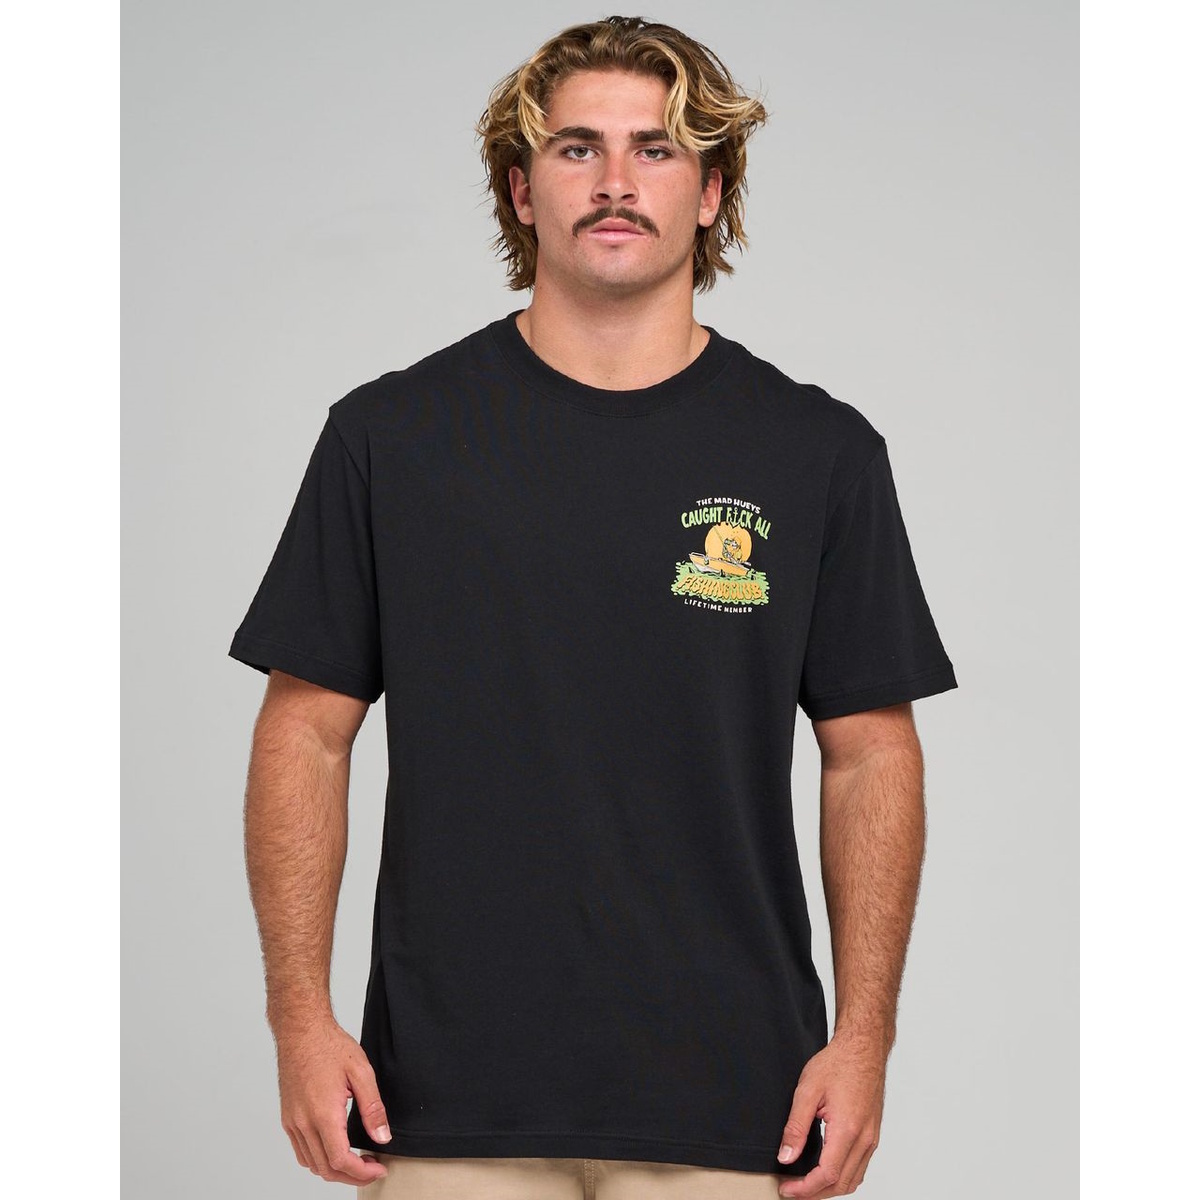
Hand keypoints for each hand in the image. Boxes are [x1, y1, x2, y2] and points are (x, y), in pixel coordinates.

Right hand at [275, 1015, 391, 1185]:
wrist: (301, 1031)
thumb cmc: (330, 1046)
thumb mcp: (361, 1072)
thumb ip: (373, 1108)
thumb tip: (382, 1137)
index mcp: (323, 1114)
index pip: (341, 1161)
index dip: (362, 1173)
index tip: (379, 1169)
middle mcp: (304, 1123)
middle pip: (326, 1169)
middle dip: (352, 1177)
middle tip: (372, 1169)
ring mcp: (293, 1122)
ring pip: (312, 1164)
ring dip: (335, 1170)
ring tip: (357, 1161)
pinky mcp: (288, 1118)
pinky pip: (301, 1151)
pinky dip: (319, 1159)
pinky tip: (335, 1150)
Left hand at [775, 1032, 886, 1196]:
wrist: (863, 1049)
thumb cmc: (838, 1063)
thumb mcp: (807, 1090)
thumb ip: (795, 1127)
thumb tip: (786, 1157)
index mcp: (848, 1129)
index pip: (827, 1175)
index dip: (804, 1189)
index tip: (787, 1189)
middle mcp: (865, 1139)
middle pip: (841, 1184)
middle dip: (814, 1193)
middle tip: (791, 1189)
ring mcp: (871, 1139)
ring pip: (852, 1180)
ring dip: (829, 1188)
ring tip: (805, 1184)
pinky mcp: (873, 1135)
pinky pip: (859, 1167)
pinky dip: (842, 1177)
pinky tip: (826, 1171)